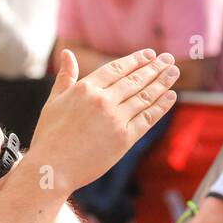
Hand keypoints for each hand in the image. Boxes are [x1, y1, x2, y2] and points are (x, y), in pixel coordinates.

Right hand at [27, 47, 178, 193]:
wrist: (52, 169)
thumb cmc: (48, 138)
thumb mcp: (53, 102)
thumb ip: (65, 77)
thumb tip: (68, 53)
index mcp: (85, 89)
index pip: (117, 69)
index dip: (136, 60)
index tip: (150, 55)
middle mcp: (102, 100)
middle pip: (134, 80)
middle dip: (154, 68)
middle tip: (168, 60)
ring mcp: (115, 119)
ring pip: (144, 97)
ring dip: (162, 83)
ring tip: (173, 72)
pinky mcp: (124, 138)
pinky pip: (147, 118)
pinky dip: (161, 106)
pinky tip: (171, 96)